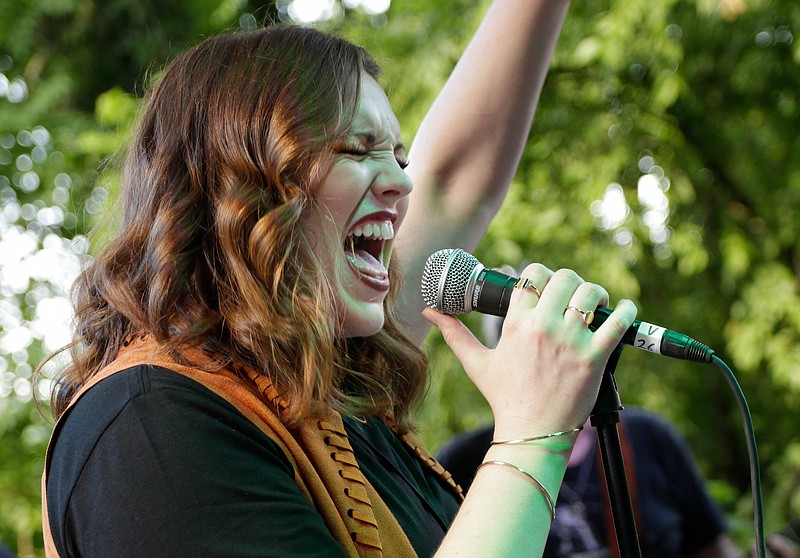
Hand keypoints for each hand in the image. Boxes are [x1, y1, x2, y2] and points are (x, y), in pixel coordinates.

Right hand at [422, 264, 636, 440]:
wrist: (531, 432)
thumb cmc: (504, 397)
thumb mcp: (476, 363)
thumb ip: (454, 334)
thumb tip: (430, 312)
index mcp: (517, 325)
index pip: (532, 277)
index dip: (540, 275)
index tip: (545, 284)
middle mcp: (544, 327)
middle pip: (564, 278)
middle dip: (569, 280)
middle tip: (572, 292)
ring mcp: (571, 342)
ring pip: (590, 293)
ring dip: (595, 291)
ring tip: (595, 300)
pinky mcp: (594, 357)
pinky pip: (617, 321)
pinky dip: (625, 310)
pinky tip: (622, 309)